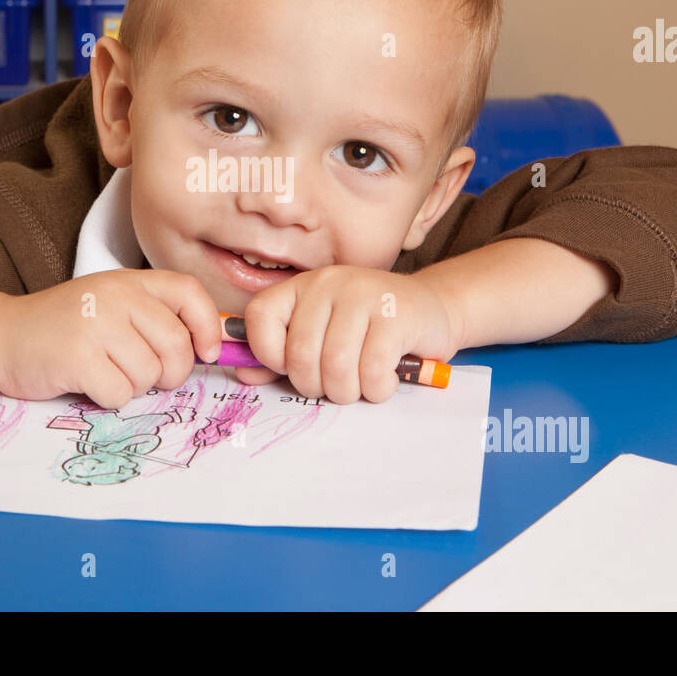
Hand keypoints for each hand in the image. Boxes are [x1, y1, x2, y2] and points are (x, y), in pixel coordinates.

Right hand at [0, 269, 222, 407]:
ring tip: (102, 370)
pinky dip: (106, 398)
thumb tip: (214, 347)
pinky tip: (84, 381)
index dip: (206, 327)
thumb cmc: (64, 328)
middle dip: (170, 373)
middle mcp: (115, 296)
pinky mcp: (77, 357)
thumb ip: (155, 318)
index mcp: (129, 280)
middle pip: (176, 345)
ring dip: (131, 386)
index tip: (204, 352)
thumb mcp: (111, 307)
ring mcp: (95, 325)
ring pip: (149, 375)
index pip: (189, 293)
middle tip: (146, 376)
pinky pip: (120, 394)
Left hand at [233, 265, 462, 403]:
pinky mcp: (396, 314)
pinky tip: (384, 380)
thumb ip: (281, 356)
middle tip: (335, 385)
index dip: (269, 355)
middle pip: (300, 354)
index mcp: (302, 286)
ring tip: (361, 386)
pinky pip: (372, 369)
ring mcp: (363, 295)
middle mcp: (329, 283)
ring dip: (347, 391)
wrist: (433, 309)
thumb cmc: (371, 329)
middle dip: (315, 386)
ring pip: (335, 366)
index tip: (291, 367)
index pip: (259, 317)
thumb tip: (243, 373)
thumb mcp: (323, 335)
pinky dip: (376, 389)